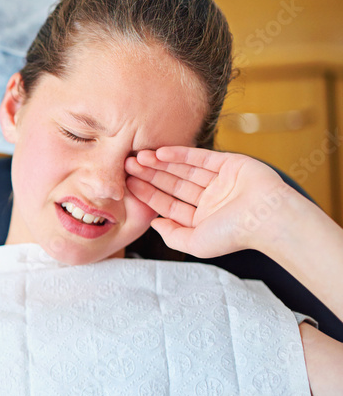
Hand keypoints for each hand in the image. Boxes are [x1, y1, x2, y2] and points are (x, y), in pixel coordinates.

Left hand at [124, 146, 297, 258]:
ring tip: (139, 157)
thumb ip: (173, 236)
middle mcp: (210, 199)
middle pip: (173, 184)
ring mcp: (220, 181)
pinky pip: (200, 157)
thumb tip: (154, 224)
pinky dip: (180, 154)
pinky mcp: (230, 164)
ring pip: (184, 170)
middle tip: (127, 165)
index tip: (127, 185)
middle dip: (150, 175)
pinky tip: (160, 152)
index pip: (168, 204)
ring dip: (161, 163)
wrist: (268, 217)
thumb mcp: (196, 243)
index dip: (147, 194)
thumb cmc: (234, 235)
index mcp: (202, 218)